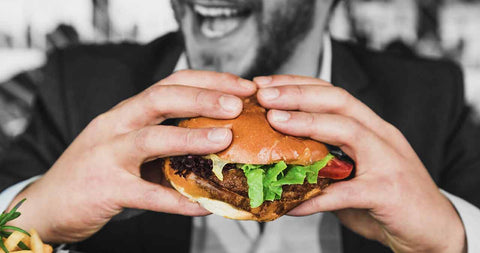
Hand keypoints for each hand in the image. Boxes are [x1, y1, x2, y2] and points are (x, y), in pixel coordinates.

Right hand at [8, 70, 256, 242]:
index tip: (241, 86)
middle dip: (202, 97)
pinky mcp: (105, 189)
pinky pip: (147, 195)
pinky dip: (178, 200)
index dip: (208, 81)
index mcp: (126, 112)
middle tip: (238, 103)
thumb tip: (217, 144)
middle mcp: (115, 125)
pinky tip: (205, 205)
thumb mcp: (127, 145)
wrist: (47, 203)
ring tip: (225, 139)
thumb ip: (163, 140)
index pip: (170, 83)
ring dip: (190, 137)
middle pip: (160, 98)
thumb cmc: (97, 171)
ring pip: (150, 139)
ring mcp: (107, 156)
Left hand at [254, 75, 465, 252]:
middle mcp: (381, 136)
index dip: (298, 84)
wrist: (433, 229)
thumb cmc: (388, 199)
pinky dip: (315, 197)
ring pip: (347, 129)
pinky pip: (345, 192)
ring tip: (274, 121)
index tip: (265, 85)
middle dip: (298, 93)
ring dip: (307, 122)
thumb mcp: (356, 171)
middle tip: (263, 95)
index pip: (333, 93)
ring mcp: (388, 161)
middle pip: (339, 100)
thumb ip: (326, 162)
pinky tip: (290, 203)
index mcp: (371, 127)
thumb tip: (281, 160)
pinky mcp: (388, 192)